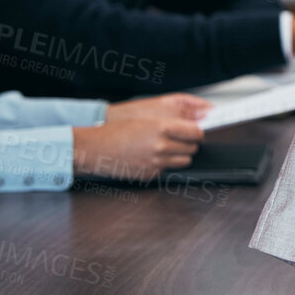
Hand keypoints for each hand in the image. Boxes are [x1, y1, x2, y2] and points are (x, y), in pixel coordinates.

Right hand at [73, 93, 207, 181]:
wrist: (96, 148)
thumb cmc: (118, 131)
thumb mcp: (147, 120)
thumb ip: (171, 124)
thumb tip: (191, 128)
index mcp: (162, 128)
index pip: (196, 132)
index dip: (198, 132)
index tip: (197, 131)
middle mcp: (161, 146)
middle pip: (193, 148)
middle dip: (190, 143)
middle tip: (182, 139)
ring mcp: (156, 163)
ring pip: (184, 161)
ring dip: (180, 155)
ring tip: (169, 148)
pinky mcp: (151, 175)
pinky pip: (168, 169)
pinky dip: (165, 164)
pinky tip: (152, 157)